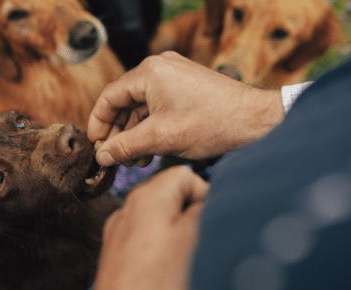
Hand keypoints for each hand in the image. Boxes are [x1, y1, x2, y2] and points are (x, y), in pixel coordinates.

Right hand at [88, 51, 283, 166]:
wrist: (256, 121)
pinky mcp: (187, 86)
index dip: (98, 123)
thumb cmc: (213, 124)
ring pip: (143, 107)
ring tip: (135, 160)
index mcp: (149, 72)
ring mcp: (175, 75)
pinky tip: (151, 151)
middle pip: (125, 102)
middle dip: (119, 133)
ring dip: (136, 134)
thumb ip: (125, 146)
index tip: (94, 145)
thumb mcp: (161, 138)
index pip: (110, 97)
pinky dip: (152, 128)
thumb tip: (101, 156)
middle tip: (114, 157)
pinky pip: (159, 106)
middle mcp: (160, 68)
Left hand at [91, 166, 208, 289]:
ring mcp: (118, 233)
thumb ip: (203, 208)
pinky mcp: (116, 257)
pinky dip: (160, 250)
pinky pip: (146, 240)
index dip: (204, 194)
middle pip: (169, 196)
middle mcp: (127, 210)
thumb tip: (211, 196)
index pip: (184, 175)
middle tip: (200, 242)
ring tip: (183, 260)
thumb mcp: (193, 239)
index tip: (210, 220)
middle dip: (189, 214)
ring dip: (177, 234)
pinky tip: (165, 271)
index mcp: (146, 198)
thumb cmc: (157, 287)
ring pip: (158, 220)